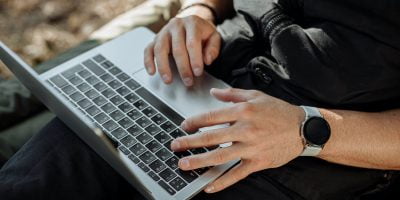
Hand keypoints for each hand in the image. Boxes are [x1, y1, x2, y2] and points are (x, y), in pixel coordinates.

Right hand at [143, 8, 220, 85]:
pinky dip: (148, 61)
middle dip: (183, 67)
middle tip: (188, 81)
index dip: (195, 59)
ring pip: (160, 49)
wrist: (191, 23)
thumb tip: (207, 60)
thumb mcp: (214, 37)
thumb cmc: (203, 33)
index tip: (198, 72)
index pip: (192, 42)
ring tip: (168, 80)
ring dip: (163, 67)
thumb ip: (213, 48)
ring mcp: (164, 32)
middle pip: (177, 48)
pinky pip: (148, 50)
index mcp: (192, 23)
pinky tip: (152, 72)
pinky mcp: (155, 39)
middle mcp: (176, 25)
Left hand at [171, 88, 304, 192]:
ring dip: (200, 161)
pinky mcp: (258, 162)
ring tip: (184, 164)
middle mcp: (245, 129)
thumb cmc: (279, 111)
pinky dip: (222, 181)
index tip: (184, 126)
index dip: (194, 122)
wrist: (303, 128)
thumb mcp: (256, 96)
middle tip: (175, 146)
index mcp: (243, 111)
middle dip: (190, 142)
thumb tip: (213, 93)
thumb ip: (232, 94)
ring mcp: (251, 147)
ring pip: (220, 156)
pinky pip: (237, 174)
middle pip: (211, 137)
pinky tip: (209, 185)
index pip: (212, 116)